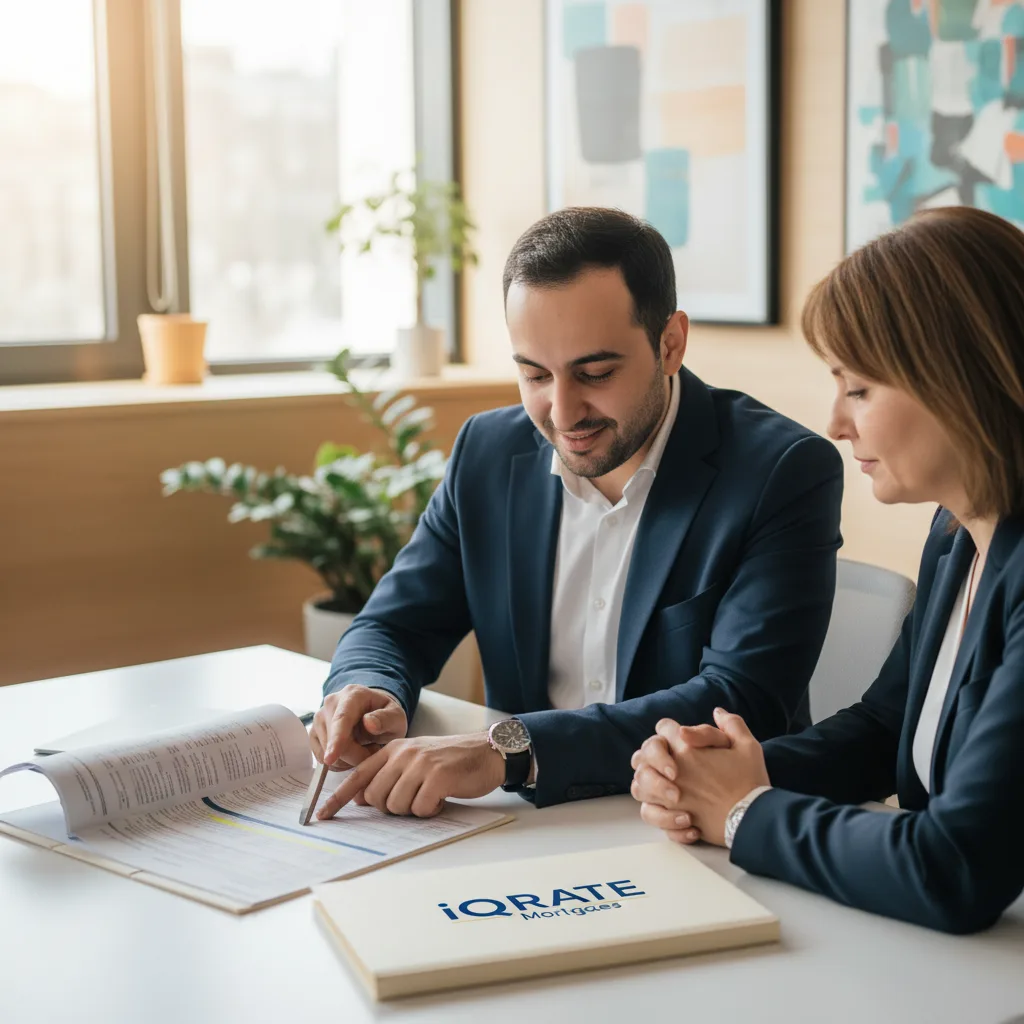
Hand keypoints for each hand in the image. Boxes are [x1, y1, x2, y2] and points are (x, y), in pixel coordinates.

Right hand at [310, 685, 407, 769]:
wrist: (372, 714)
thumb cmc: (385, 717)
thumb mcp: (396, 717)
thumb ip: (386, 719)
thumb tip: (369, 723)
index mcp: (353, 694)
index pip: (342, 719)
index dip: (336, 740)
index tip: (330, 758)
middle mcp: (330, 703)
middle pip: (335, 741)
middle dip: (356, 755)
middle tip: (373, 750)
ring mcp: (319, 718)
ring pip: (327, 753)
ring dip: (348, 759)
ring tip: (363, 747)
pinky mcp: (313, 733)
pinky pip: (321, 758)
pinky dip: (338, 762)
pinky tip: (350, 752)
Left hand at [317, 732, 505, 818]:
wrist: (484, 752)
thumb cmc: (449, 761)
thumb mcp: (414, 762)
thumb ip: (388, 776)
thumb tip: (361, 800)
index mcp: (393, 750)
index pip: (358, 776)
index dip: (337, 798)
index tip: (321, 815)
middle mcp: (403, 754)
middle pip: (376, 797)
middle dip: (391, 807)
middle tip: (412, 800)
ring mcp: (420, 764)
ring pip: (396, 806)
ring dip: (413, 809)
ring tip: (429, 795)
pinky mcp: (438, 777)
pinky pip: (420, 809)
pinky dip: (430, 810)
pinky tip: (441, 797)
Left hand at [634, 708, 768, 846]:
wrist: (754, 819)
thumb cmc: (750, 782)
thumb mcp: (748, 746)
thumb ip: (731, 724)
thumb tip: (717, 712)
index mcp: (686, 749)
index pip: (663, 727)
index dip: (670, 730)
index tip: (680, 738)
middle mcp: (671, 771)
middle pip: (642, 755)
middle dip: (652, 756)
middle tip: (667, 763)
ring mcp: (668, 797)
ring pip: (638, 786)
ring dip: (648, 784)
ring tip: (665, 786)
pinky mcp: (671, 819)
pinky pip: (649, 813)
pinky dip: (657, 812)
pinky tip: (675, 811)